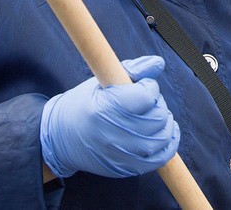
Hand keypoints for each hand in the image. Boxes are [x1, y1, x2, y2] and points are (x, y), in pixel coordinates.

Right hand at [40, 55, 179, 178]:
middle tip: (147, 100)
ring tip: (154, 114)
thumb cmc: (83, 105)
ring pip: (163, 136)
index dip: (149, 86)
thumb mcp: (101, 82)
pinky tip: (165, 132)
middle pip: (157, 116)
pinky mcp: (128, 167)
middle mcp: (114, 134)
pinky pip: (161, 157)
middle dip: (158, 103)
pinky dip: (169, 143)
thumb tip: (158, 62)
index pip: (146, 96)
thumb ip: (132, 69)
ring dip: (165, 122)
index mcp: (105, 108)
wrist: (61, 138)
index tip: (142, 85)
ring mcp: (122, 154)